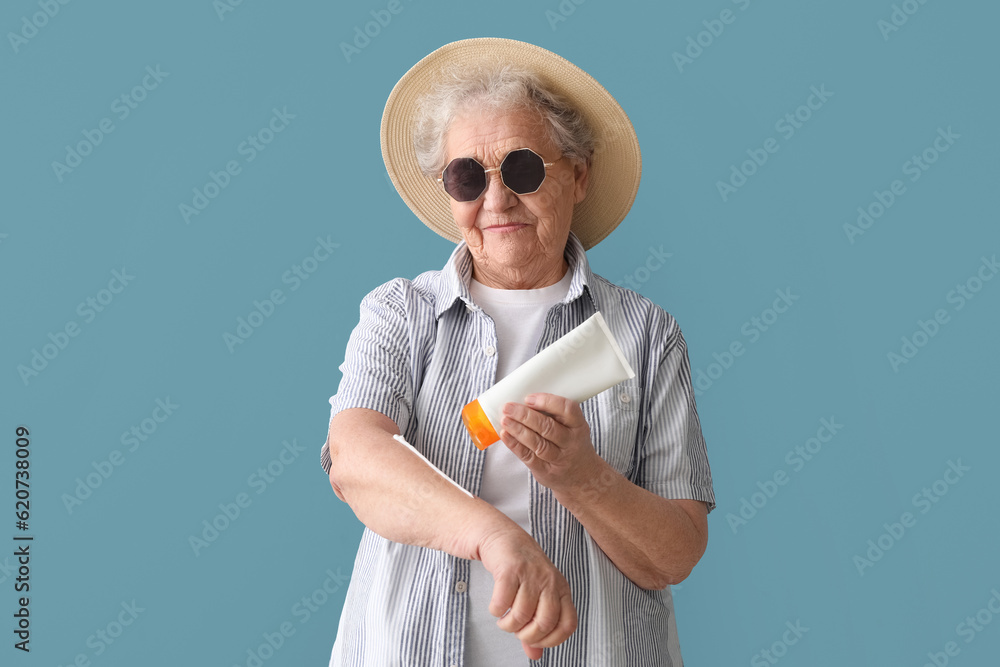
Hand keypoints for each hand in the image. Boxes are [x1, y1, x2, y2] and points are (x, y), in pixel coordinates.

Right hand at [477, 526, 576, 659]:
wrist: (501, 536)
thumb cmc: (521, 568)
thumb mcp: (536, 594)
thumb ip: (536, 626)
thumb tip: (535, 655)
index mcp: (560, 588)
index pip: (567, 625)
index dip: (551, 640)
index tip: (535, 640)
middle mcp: (549, 580)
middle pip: (544, 623)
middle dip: (526, 635)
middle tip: (516, 630)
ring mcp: (530, 574)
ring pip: (521, 615)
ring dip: (507, 625)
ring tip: (503, 618)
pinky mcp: (509, 569)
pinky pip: (502, 603)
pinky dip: (496, 611)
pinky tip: (497, 606)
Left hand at [498, 393, 599, 492]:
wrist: (583, 477)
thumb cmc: (572, 445)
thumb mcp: (574, 427)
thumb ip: (555, 415)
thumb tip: (524, 401)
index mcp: (579, 426)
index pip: (567, 409)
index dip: (548, 402)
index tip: (529, 398)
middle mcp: (571, 442)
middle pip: (548, 427)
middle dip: (525, 416)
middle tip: (508, 407)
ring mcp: (559, 458)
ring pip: (537, 443)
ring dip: (518, 430)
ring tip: (505, 420)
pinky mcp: (546, 471)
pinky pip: (528, 456)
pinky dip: (515, 445)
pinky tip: (506, 435)